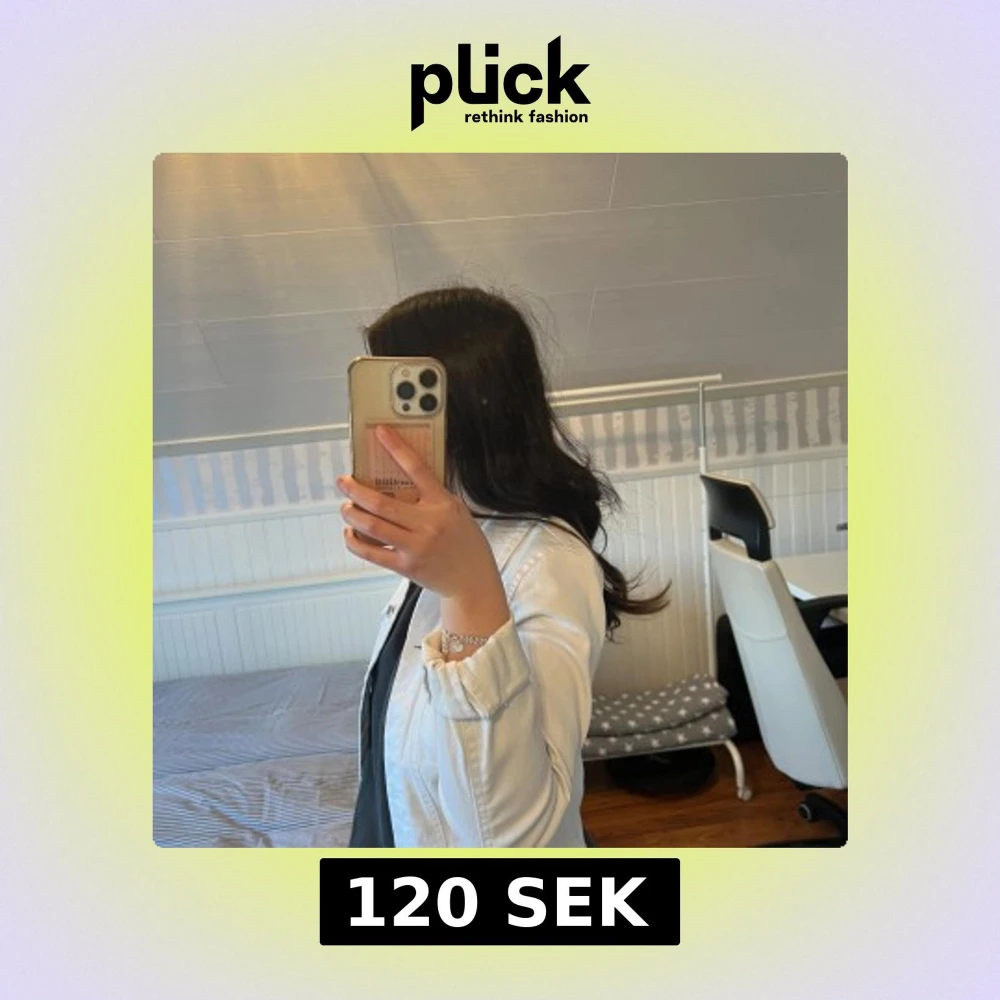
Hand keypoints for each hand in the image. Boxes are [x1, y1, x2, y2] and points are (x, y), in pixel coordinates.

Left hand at [337, 425, 499, 600]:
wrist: (473, 581)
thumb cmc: (465, 544)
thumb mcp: (456, 511)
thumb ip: (432, 496)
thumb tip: (401, 479)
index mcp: (442, 504)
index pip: (416, 469)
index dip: (396, 448)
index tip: (380, 433)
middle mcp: (428, 523)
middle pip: (381, 502)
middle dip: (355, 490)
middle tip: (344, 482)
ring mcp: (416, 546)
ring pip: (372, 526)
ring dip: (352, 514)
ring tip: (347, 507)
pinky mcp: (406, 566)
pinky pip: (371, 553)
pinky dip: (355, 542)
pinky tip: (350, 534)